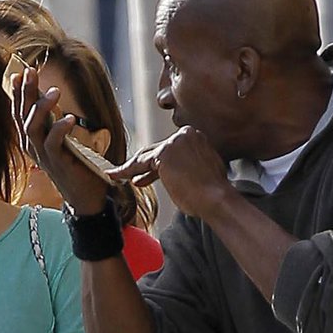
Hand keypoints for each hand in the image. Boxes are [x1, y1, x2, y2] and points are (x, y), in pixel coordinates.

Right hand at [12, 63, 111, 215]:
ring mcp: (43, 156)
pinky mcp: (56, 163)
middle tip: (31, 71)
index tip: (20, 73)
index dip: (18, 93)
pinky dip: (59, 129)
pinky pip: (53, 143)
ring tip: (55, 91)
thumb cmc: (74, 164)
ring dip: (42, 108)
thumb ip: (51, 120)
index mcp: (30, 140)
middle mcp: (32, 147)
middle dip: (26, 93)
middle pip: (23, 116)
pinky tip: (68, 118)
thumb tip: (46, 96)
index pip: (19, 113)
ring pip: (33, 128)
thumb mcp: (60, 138)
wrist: (84, 194)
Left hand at [109, 125, 231, 221]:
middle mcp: (186, 134)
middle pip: (156, 150)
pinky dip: (126, 169)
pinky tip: (115, 175)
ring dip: (130, 167)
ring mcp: (175, 142)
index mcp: (196, 137)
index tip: (143, 174)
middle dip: (140, 164)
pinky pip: (140, 163)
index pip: (170, 150)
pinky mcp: (165, 153)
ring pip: (146, 156)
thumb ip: (185, 167)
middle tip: (126, 174)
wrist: (217, 198)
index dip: (155, 163)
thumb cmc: (212, 194)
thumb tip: (170, 175)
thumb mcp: (199, 174)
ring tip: (116, 174)